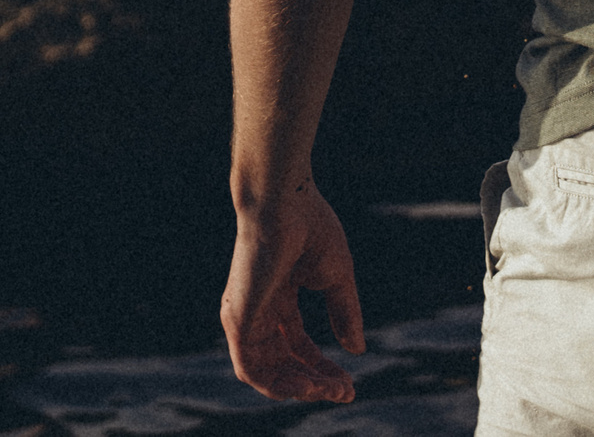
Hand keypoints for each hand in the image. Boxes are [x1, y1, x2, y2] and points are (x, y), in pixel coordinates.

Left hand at [221, 182, 364, 402]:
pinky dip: (277, 384)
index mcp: (278, 297)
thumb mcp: (336, 277)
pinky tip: (307, 384)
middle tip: (344, 392)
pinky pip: (251, 368)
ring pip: (265, 372)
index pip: (299, 344)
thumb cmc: (310, 226)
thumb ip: (344, 313)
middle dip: (314, 382)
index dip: (324, 366)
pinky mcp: (237, 319)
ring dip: (297, 388)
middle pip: (283, 362)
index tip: (350, 383)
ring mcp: (244, 316)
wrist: (284, 201)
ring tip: (327, 391)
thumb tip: (356, 350)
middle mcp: (258, 311)